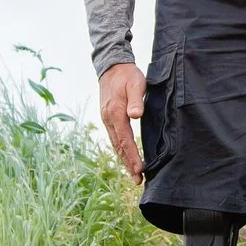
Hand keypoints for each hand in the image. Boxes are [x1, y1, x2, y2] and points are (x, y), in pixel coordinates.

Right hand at [99, 62, 146, 180]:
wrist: (112, 66)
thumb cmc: (127, 75)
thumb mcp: (135, 84)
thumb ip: (136, 100)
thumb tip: (135, 115)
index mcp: (115, 112)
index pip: (125, 139)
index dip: (132, 155)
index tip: (139, 169)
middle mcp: (108, 119)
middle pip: (119, 146)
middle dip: (128, 163)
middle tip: (138, 179)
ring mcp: (106, 119)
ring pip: (115, 144)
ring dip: (124, 159)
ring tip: (134, 174)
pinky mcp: (108, 118)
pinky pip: (114, 138)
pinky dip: (121, 150)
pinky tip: (126, 157)